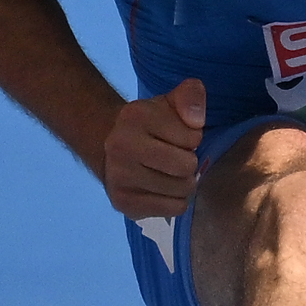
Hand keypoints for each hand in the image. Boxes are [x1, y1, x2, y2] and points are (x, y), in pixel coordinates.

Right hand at [102, 78, 204, 218]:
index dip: (192, 137)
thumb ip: (189, 97)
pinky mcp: (124, 204)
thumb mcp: (169, 103)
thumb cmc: (149, 125)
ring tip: (169, 173)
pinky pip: (173, 209)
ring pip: (181, 192)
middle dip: (188, 163)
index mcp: (134, 116)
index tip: (177, 136)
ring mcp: (119, 178)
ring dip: (183, 184)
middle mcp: (121, 147)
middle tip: (175, 158)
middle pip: (186, 167)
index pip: (192, 138)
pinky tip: (163, 189)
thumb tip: (196, 121)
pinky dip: (174, 201)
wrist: (108, 147)